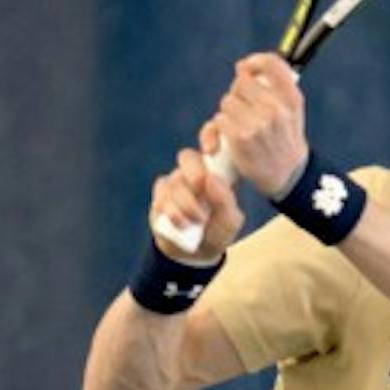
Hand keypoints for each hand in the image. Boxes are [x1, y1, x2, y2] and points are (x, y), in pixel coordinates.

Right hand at [149, 123, 245, 258]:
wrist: (193, 253)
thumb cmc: (216, 233)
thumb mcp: (229, 223)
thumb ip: (225, 201)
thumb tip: (211, 179)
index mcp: (218, 171)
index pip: (212, 139)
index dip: (210, 135)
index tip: (211, 150)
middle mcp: (196, 172)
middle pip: (187, 157)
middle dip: (194, 173)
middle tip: (202, 189)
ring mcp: (176, 182)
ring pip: (175, 182)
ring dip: (186, 204)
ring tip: (196, 221)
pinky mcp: (161, 196)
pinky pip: (162, 196)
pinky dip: (172, 212)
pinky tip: (181, 224)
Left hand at [215, 55, 309, 199]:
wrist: (286, 175)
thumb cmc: (282, 140)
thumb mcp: (291, 111)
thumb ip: (275, 87)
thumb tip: (241, 68)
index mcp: (291, 97)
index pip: (271, 63)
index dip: (254, 62)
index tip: (245, 69)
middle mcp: (276, 108)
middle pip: (241, 82)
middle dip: (238, 94)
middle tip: (244, 111)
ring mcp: (258, 122)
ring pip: (228, 101)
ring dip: (228, 113)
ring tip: (238, 128)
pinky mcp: (241, 137)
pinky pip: (219, 120)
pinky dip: (218, 129)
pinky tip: (227, 139)